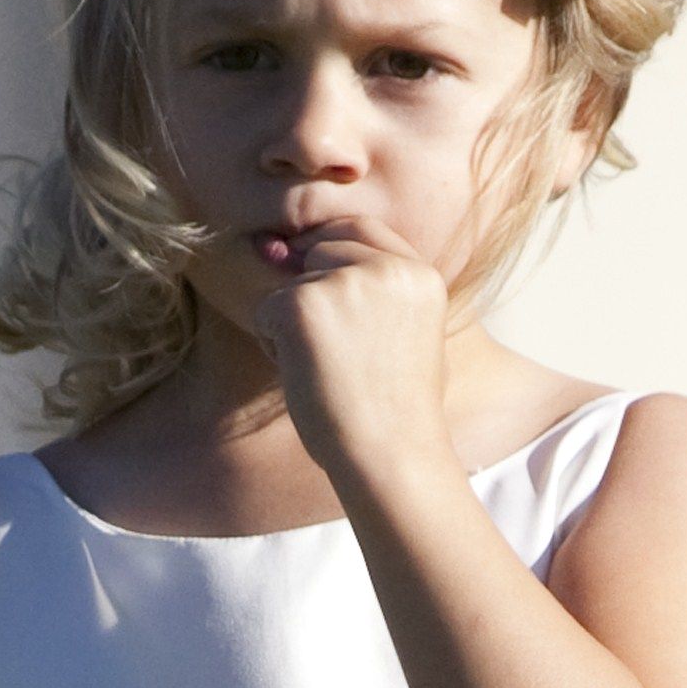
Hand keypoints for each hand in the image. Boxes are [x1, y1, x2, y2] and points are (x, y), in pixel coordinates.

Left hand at [253, 219, 450, 495]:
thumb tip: (277, 248)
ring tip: (329, 374)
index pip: (363, 231)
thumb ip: (367, 291)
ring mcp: (345, 281)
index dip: (333, 251)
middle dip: (312, 289)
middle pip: (323, 247)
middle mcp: (387, 268)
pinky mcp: (303, 303)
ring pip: (293, 282)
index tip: (323, 290)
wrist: (389, 456)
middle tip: (334, 354)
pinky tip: (306, 378)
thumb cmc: (392, 414)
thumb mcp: (405, 337)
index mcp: (420, 275)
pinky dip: (275, 346)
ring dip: (295, 325)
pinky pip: (266, 310)